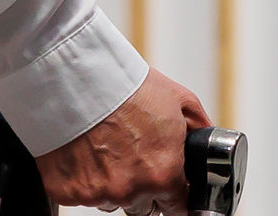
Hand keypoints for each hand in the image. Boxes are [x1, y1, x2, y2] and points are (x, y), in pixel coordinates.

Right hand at [37, 68, 212, 211]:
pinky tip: (84, 152)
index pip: (177, 208)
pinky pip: (81, 194)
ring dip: (112, 184)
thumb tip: (209, 146)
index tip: (170, 188)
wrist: (78, 76)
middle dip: (143, 189)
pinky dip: (82, 179)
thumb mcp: (179, 100)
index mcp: (163, 175)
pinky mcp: (68, 191)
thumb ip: (199, 130)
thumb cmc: (127, 85)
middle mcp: (131, 191)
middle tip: (133, 157)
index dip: (175, 196)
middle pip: (143, 208)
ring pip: (111, 201)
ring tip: (106, 147)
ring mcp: (97, 194)